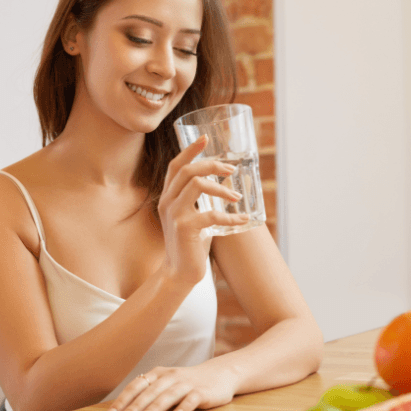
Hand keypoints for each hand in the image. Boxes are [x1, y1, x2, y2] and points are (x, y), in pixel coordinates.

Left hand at [102, 364, 237, 410]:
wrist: (220, 374)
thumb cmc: (186, 382)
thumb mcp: (165, 383)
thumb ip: (147, 393)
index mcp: (158, 374)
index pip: (135, 386)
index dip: (121, 401)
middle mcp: (170, 376)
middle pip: (149, 392)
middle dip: (133, 407)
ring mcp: (187, 383)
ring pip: (168, 395)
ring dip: (154, 408)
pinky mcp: (203, 392)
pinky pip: (191, 400)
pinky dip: (182, 409)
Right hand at [158, 134, 249, 284]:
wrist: (179, 273)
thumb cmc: (189, 244)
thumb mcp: (192, 216)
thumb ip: (200, 200)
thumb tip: (227, 183)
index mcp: (168, 196)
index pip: (176, 165)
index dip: (190, 150)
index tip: (206, 138)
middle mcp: (167, 202)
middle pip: (188, 170)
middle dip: (212, 165)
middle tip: (232, 170)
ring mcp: (175, 215)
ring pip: (197, 186)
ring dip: (222, 189)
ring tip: (237, 198)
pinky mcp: (184, 230)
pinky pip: (210, 215)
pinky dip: (231, 217)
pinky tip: (243, 220)